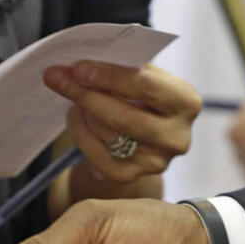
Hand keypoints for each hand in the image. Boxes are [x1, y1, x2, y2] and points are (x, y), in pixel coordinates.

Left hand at [42, 61, 200, 183]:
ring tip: (73, 96)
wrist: (149, 127)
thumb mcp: (146, 74)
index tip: (78, 68)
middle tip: (58, 78)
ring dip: (83, 112)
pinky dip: (81, 135)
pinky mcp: (133, 176)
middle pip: (125, 117)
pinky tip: (76, 118)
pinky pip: (98, 159)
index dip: (110, 77)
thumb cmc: (144, 92)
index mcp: (186, 102)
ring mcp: (156, 161)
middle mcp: (176, 137)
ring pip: (108, 136)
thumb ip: (124, 67)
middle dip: (87, 96)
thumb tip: (79, 67)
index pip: (146, 86)